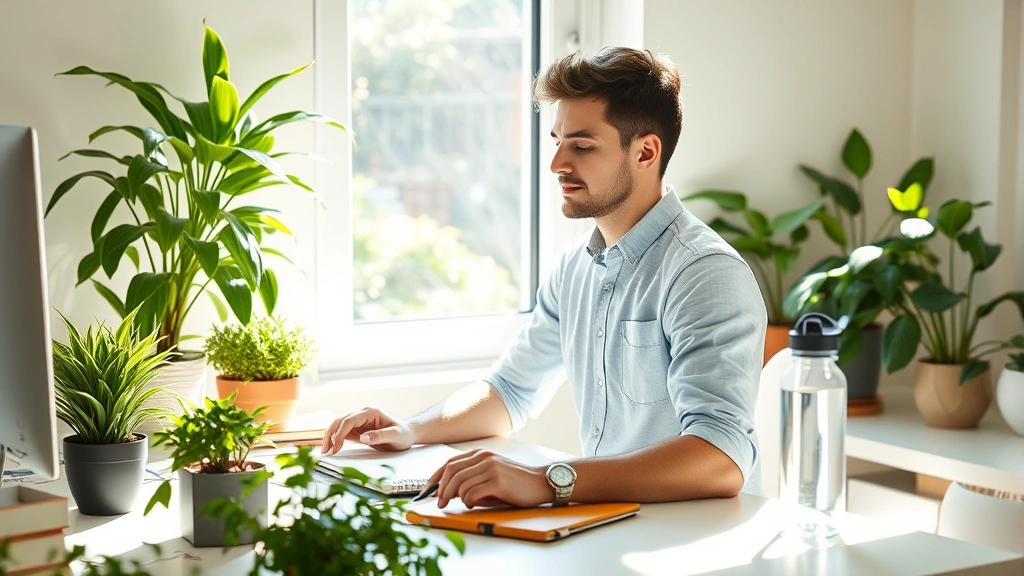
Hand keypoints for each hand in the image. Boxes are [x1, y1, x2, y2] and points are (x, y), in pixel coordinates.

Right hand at [320, 408, 416, 453]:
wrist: (407, 434)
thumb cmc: (403, 434)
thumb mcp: (395, 436)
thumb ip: (380, 436)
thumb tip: (363, 437)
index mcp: (371, 412)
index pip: (349, 420)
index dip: (340, 433)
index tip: (336, 447)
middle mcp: (363, 414)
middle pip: (340, 421)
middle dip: (330, 435)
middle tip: (326, 451)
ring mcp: (359, 421)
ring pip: (338, 426)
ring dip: (329, 437)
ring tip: (325, 451)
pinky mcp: (357, 430)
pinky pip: (341, 432)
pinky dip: (334, 439)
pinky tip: (331, 449)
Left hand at [426, 449, 554, 508]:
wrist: (541, 483)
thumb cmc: (516, 482)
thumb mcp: (491, 475)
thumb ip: (472, 479)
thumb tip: (449, 492)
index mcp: (481, 454)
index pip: (450, 463)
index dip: (435, 477)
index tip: (427, 491)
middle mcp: (484, 457)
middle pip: (451, 471)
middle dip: (441, 489)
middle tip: (439, 503)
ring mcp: (491, 468)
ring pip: (460, 483)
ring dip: (455, 497)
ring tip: (458, 504)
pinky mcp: (498, 481)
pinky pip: (472, 493)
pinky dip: (468, 501)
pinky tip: (472, 504)